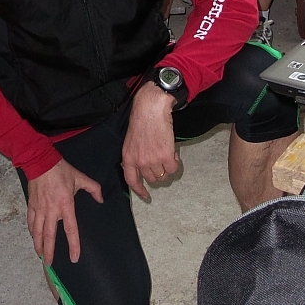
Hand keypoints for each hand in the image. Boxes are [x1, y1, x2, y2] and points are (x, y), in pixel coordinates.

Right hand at [27, 159, 102, 265]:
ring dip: (39, 245)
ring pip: (37, 232)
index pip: (71, 229)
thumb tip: (101, 199)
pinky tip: (33, 238)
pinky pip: (31, 222)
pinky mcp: (31, 205)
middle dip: (49, 252)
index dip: (73, 245)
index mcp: (65, 205)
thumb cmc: (61, 170)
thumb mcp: (80, 177)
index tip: (73, 258)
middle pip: (49, 236)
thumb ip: (93, 188)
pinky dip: (32, 232)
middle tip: (49, 264)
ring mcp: (40, 209)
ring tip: (41, 255)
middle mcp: (52, 210)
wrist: (40, 161)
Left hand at [121, 81, 179, 200]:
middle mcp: (139, 161)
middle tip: (162, 160)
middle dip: (158, 172)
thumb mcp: (132, 140)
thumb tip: (147, 167)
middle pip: (152, 179)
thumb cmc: (142, 119)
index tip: (146, 196)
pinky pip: (173, 168)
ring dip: (167, 167)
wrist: (151, 108)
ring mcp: (152, 160)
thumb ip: (136, 154)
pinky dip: (175, 162)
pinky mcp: (165, 156)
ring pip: (163, 175)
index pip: (131, 180)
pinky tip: (173, 152)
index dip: (139, 190)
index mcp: (128, 157)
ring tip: (167, 152)